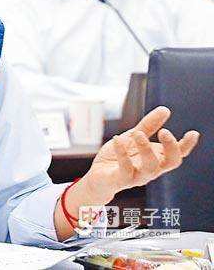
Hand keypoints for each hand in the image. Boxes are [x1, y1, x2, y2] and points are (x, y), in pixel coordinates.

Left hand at [82, 106, 199, 202]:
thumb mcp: (133, 137)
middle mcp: (151, 170)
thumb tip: (165, 109)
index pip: (177, 154)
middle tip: (164, 131)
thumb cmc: (119, 157)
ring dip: (146, 149)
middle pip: (171, 162)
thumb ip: (148, 126)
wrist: (97, 177)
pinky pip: (125, 169)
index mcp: (157, 159)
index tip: (193, 133)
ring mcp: (137, 176)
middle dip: (171, 147)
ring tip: (137, 133)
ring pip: (150, 167)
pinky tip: (117, 138)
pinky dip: (122, 153)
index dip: (187, 145)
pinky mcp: (120, 180)